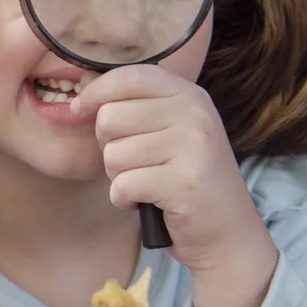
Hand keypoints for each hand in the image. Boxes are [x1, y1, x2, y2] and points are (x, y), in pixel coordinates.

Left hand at [72, 65, 274, 276]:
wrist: (226, 231)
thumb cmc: (184, 179)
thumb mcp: (169, 131)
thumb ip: (134, 106)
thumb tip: (83, 82)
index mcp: (190, 96)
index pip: (130, 75)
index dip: (95, 91)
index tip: (79, 109)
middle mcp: (195, 115)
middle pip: (110, 117)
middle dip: (108, 146)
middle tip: (135, 163)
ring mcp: (193, 147)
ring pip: (113, 155)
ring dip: (119, 177)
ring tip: (147, 183)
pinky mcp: (185, 182)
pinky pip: (122, 185)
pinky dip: (124, 199)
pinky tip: (147, 202)